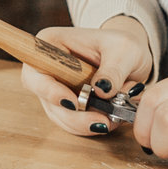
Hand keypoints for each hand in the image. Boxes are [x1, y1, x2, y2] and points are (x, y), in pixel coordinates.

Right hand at [18, 19, 154, 136]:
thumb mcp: (125, 50)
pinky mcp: (66, 104)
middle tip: (101, 121)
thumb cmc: (123, 44)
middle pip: (46, 99)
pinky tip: (109, 121)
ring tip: (112, 120)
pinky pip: (72, 122)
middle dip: (74, 115)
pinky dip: (90, 125)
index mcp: (51, 43)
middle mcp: (47, 66)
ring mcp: (55, 87)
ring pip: (59, 115)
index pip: (36, 69)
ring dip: (85, 123)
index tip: (72, 102)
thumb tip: (101, 90)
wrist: (131, 56)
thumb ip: (113, 69)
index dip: (47, 89)